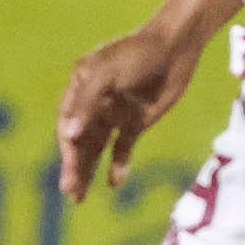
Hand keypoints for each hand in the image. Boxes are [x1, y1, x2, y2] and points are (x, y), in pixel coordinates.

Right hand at [56, 20, 199, 200]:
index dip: (68, 146)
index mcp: (80, 86)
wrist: (177, 46)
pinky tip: (113, 183)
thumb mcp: (107, 74)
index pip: (67, 122)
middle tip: (70, 192)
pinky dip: (117, 165)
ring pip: (96, 148)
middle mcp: (94, 103)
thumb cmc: (137, 53)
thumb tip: (69, 134)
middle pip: (79, 140)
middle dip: (74, 166)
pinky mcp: (135, 123)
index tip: (70, 168)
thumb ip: (87, 103)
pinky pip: (122, 149)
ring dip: (88, 171)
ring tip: (80, 198)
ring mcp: (115, 114)